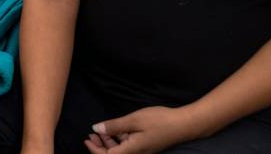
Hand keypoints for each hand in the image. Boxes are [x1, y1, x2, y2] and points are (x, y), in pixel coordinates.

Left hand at [83, 106, 199, 153]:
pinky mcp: (146, 147)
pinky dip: (119, 141)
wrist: (184, 124)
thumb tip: (96, 129)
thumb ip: (114, 126)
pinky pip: (128, 148)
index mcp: (133, 150)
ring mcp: (143, 152)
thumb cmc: (159, 121)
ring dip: (109, 143)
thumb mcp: (134, 120)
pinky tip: (116, 131)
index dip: (95, 150)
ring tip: (100, 132)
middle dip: (100, 147)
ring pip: (121, 151)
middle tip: (90, 135)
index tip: (87, 139)